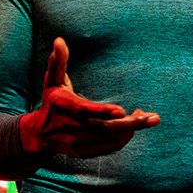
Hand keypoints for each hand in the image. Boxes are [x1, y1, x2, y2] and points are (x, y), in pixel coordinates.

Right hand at [17, 37, 157, 157]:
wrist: (39, 135)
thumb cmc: (51, 102)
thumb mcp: (52, 81)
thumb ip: (58, 61)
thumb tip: (59, 40)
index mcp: (63, 107)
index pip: (84, 111)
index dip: (102, 111)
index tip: (122, 110)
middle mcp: (70, 128)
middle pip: (103, 128)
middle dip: (130, 124)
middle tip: (152, 118)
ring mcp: (77, 143)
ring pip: (109, 140)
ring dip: (130, 130)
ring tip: (146, 118)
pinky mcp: (84, 153)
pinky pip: (109, 148)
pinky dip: (123, 139)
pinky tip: (133, 127)